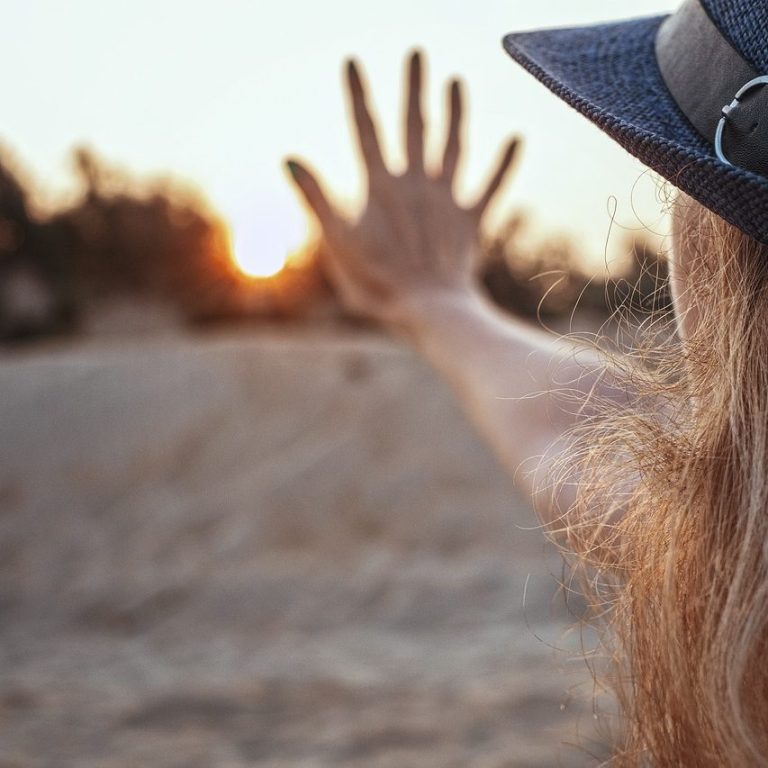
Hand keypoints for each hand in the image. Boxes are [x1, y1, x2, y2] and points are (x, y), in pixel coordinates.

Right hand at [285, 51, 518, 326]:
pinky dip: (504, 164)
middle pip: (415, 125)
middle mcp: (417, 184)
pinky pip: (491, 188)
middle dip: (414, 86)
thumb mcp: (337, 244)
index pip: (365, 130)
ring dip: (455, 112)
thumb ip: (317, 199)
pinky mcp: (471, 222)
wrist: (428, 311)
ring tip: (457, 81)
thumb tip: (290, 158)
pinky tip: (516, 138)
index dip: (357, 95)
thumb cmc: (377, 284)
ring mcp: (447, 200)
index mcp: (381, 187)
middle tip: (417, 52)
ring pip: (453, 146)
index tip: (352, 61)